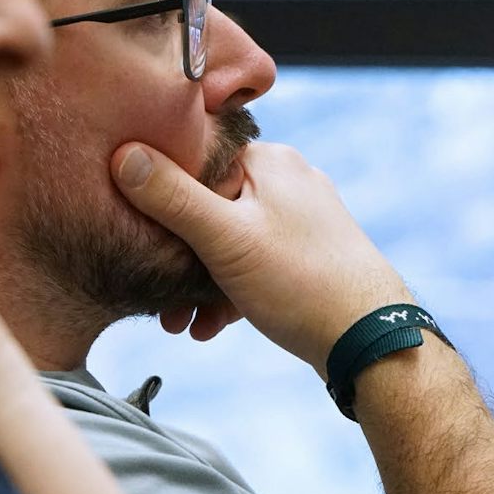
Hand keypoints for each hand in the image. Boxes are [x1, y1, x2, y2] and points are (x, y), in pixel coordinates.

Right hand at [110, 140, 410, 373]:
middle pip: (205, 204)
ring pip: (225, 239)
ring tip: (182, 321)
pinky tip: (212, 323)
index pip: (192, 158)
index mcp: (268, 160)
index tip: (134, 234)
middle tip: (157, 298)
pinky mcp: (305, 250)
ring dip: (196, 280)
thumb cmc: (301, 283)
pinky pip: (250, 260)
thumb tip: (123, 154)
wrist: (371, 340)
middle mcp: (286, 178)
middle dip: (175, 255)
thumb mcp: (223, 238)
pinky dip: (226, 289)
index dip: (155, 196)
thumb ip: (170, 196)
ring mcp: (299, 215)